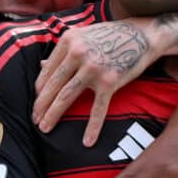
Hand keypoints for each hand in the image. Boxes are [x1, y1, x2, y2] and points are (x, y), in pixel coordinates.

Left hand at [34, 17, 163, 143]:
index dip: (39, 90)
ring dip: (53, 115)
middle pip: (53, 85)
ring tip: (45, 127)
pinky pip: (98, 109)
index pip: (47, 71)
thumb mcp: (83, 36)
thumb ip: (63, 51)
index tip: (35, 102)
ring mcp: (93, 68)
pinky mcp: (110, 81)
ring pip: (66, 96)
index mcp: (68, 40)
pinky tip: (87, 142)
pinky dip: (92, 127)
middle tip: (34, 120)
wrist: (143, 35)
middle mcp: (77, 53)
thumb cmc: (110, 36)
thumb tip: (40, 65)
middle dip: (40, 106)